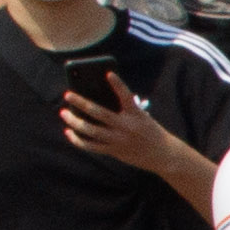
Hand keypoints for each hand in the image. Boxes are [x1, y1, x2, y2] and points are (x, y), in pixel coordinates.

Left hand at [61, 75, 217, 199]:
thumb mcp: (142, 118)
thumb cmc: (150, 131)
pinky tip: (69, 132)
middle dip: (81, 103)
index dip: (118, 85)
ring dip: (74, 121)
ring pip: (91, 130)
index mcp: (136, 115)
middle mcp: (127, 127)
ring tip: (64, 113)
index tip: (108, 74)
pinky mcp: (115, 151)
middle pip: (99, 113)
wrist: (164, 155)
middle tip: (67, 95)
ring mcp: (119, 140)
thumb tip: (95, 107)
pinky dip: (78, 140)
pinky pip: (91, 146)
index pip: (127, 96)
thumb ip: (123, 111)